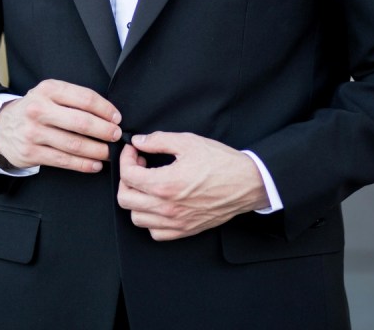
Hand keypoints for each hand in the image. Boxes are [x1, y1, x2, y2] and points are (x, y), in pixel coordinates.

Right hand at [0, 79, 121, 172]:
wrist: (0, 126)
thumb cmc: (34, 109)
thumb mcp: (49, 94)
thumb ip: (73, 99)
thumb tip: (108, 114)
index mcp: (48, 90)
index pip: (84, 98)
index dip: (105, 109)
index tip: (116, 118)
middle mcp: (38, 110)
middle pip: (81, 122)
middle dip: (104, 131)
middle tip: (116, 136)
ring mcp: (33, 133)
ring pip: (74, 144)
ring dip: (98, 150)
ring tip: (110, 152)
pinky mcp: (31, 153)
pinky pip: (64, 160)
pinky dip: (83, 164)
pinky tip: (95, 164)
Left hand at [117, 132, 269, 240]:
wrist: (248, 183)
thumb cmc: (222, 163)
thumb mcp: (189, 142)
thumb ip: (159, 140)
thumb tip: (139, 141)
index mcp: (165, 184)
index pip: (128, 175)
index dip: (126, 159)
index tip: (134, 151)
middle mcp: (166, 207)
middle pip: (125, 199)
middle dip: (126, 180)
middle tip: (138, 166)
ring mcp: (175, 222)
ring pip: (136, 218)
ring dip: (136, 200)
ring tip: (147, 185)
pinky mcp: (184, 230)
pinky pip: (155, 232)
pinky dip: (150, 219)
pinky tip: (158, 204)